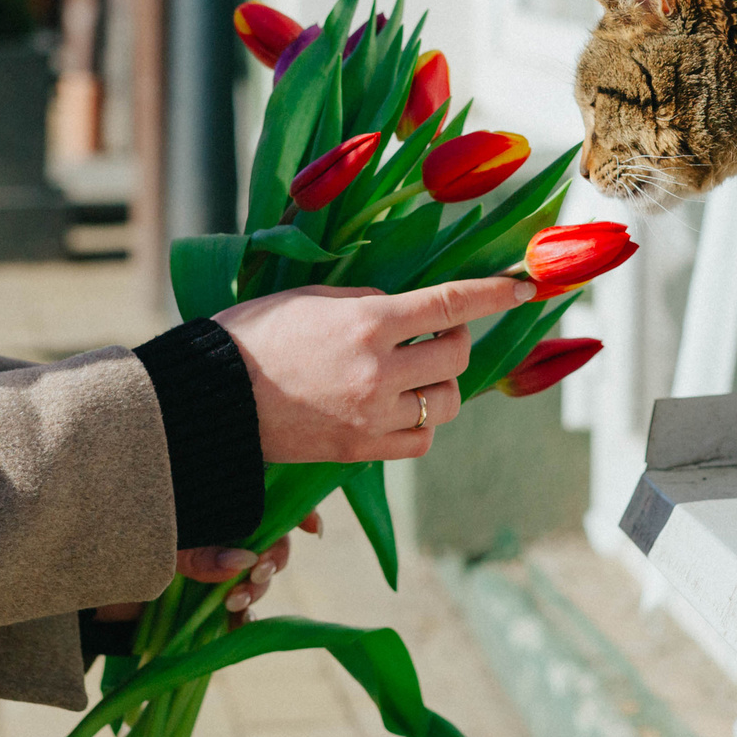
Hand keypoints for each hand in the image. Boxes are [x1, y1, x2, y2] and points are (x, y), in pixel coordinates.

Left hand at [96, 511, 324, 623]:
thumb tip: (241, 561)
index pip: (266, 490)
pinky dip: (242, 617)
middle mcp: (217, 524)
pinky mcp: (202, 594)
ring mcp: (212, 559)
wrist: (69, 571)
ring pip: (257, 571)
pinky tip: (238, 624)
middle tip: (259, 574)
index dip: (296, 507)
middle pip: (270, 535)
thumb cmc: (108, 536)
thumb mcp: (151, 536)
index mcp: (212, 494)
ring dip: (257, 588)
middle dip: (274, 558)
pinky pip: (237, 606)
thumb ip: (193, 549)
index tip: (311, 528)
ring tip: (236, 602)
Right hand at [213, 277, 534, 462]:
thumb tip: (412, 312)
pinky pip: (422, 439)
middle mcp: (379, 370)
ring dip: (442, 382)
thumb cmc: (254, 337)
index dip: (494, 292)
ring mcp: (373, 415)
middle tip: (437, 331)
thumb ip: (368, 303)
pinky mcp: (362, 450)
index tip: (524, 286)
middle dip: (458, 337)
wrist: (212, 401)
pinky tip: (400, 407)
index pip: (450, 302)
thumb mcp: (312, 298)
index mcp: (367, 323)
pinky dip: (422, 423)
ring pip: (447, 400)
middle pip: (458, 353)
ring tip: (415, 372)